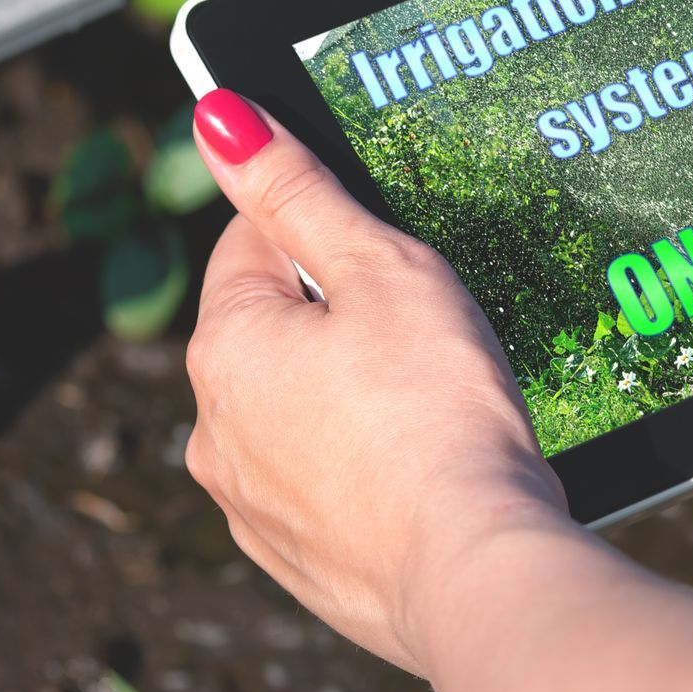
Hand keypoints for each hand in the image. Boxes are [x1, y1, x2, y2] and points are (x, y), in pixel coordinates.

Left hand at [183, 89, 569, 672]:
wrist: (479, 575)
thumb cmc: (438, 411)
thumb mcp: (380, 270)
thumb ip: (297, 189)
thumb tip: (219, 116)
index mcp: (224, 346)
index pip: (253, 241)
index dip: (325, 226)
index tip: (385, 243)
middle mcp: (213, 431)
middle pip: (273, 329)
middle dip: (338, 316)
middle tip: (425, 327)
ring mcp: (249, 507)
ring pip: (295, 411)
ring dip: (347, 394)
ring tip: (432, 404)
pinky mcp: (296, 564)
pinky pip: (323, 485)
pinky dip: (361, 467)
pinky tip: (422, 467)